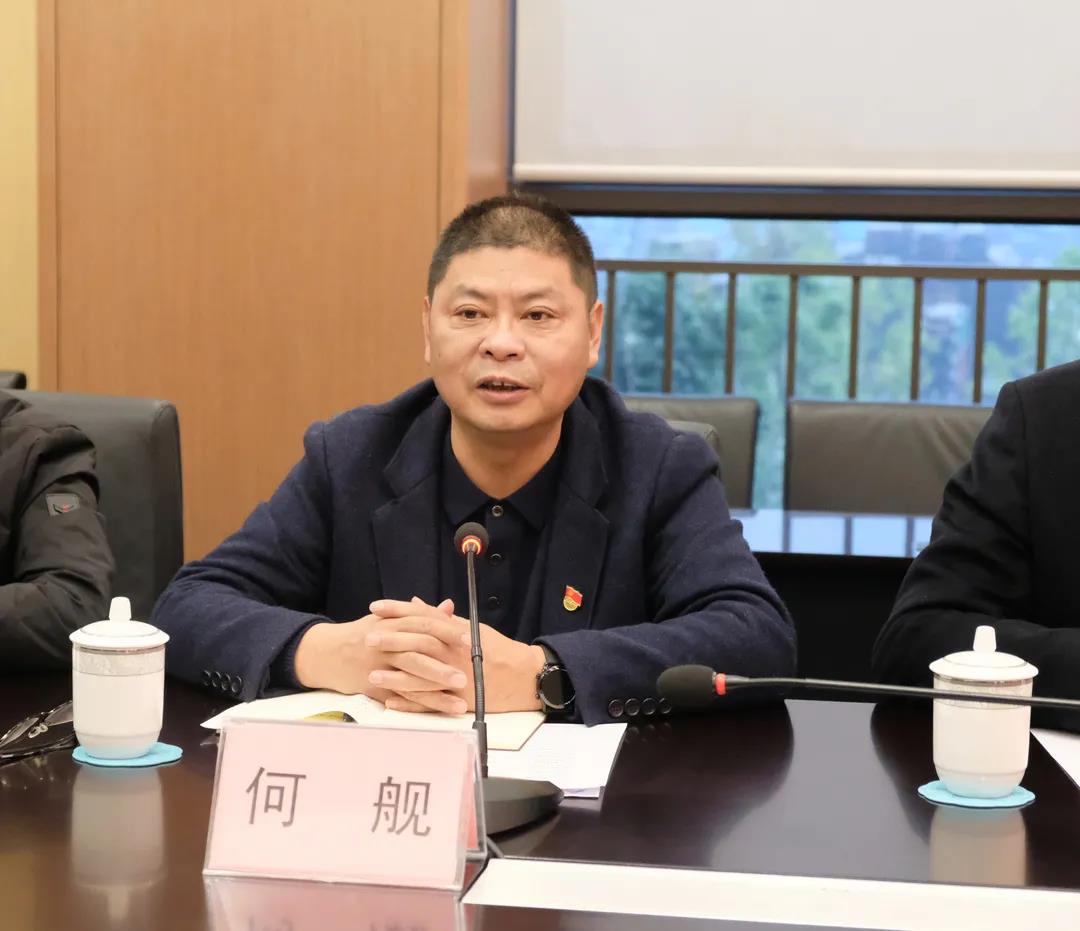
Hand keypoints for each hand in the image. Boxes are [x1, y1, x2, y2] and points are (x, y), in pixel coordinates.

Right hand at [292, 598, 469, 710]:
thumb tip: (449, 606)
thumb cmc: (363, 633)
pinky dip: (426, 703)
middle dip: (446, 659)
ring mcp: (380, 666)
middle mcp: (386, 643)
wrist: (327, 654)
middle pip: (419, 649)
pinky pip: (404, 696)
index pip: (423, 623)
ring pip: (412, 675)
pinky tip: (445, 708)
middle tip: (471, 667)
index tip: (470, 638)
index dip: (447, 631)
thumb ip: (420, 614)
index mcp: (392, 623)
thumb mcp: (388, 619)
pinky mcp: (376, 688)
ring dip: (439, 684)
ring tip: (463, 690)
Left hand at [369, 598, 544, 713]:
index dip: (398, 611)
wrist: (522, 676)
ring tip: (373, 675)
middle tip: (368, 638)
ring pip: (421, 677)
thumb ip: (443, 619)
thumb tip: (417, 604)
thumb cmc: (497, 650)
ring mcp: (457, 678)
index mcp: (457, 634)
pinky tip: (391, 701)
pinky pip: (430, 703)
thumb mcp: (472, 628)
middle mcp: (455, 654)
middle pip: (418, 644)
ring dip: (395, 677)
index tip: (377, 607)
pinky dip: (410, 703)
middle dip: (391, 640)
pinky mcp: (459, 700)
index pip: (423, 617)